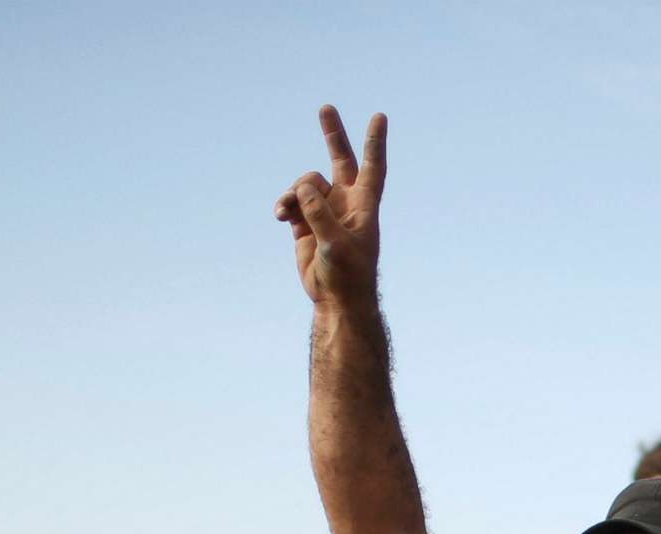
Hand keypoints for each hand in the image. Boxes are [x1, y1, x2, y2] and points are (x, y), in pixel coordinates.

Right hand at [275, 105, 386, 307]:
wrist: (335, 298)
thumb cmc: (347, 275)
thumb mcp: (336, 245)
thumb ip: (320, 214)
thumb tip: (303, 188)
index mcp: (363, 205)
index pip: (372, 167)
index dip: (375, 142)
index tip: (379, 117)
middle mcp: (345, 202)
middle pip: (340, 160)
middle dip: (332, 135)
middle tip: (326, 108)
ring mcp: (325, 210)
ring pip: (306, 184)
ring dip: (294, 194)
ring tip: (287, 212)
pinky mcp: (306, 222)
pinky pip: (292, 201)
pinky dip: (285, 204)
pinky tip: (280, 215)